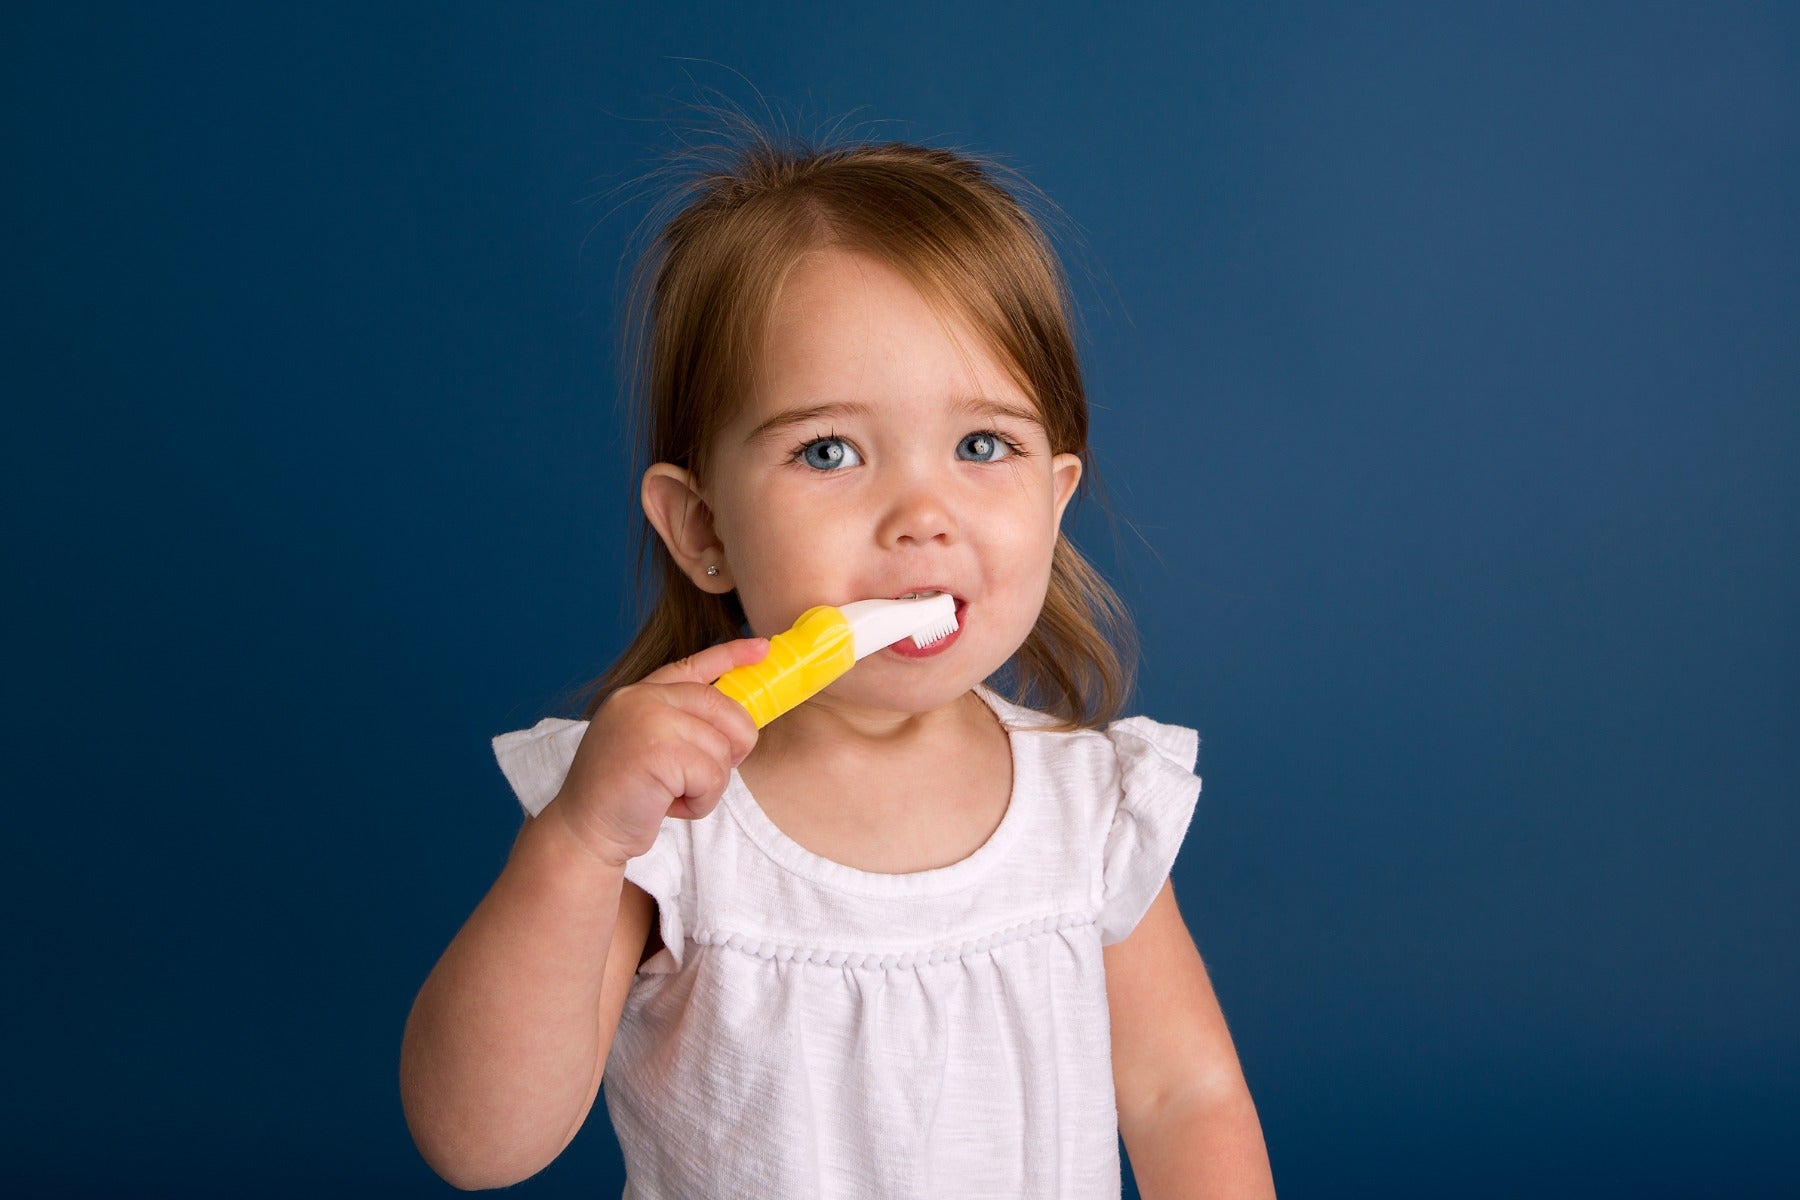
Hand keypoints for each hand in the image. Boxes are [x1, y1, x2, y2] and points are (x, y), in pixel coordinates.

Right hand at [544, 637, 768, 867]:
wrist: (583, 832)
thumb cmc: (620, 796)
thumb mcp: (646, 745)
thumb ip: (678, 723)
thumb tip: (737, 721)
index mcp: (638, 694)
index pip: (693, 665)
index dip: (731, 654)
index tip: (762, 649)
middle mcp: (641, 698)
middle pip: (724, 708)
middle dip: (733, 747)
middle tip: (707, 776)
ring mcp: (648, 721)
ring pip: (721, 749)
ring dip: (708, 785)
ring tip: (671, 794)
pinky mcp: (658, 752)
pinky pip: (712, 777)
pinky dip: (700, 802)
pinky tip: (669, 807)